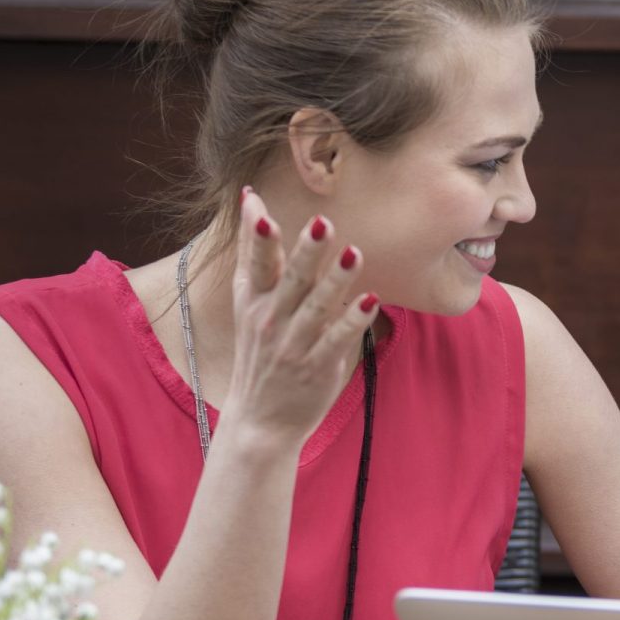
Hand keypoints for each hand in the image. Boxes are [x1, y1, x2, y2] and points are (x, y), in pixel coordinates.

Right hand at [222, 187, 378, 447]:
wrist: (260, 420)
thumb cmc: (260, 351)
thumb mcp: (248, 302)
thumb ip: (254, 253)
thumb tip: (250, 199)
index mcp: (253, 301)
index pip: (255, 263)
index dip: (255, 237)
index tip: (258, 205)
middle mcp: (270, 321)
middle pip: (291, 281)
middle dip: (306, 253)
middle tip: (322, 223)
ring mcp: (294, 345)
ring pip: (317, 308)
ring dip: (336, 282)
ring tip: (354, 254)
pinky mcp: (318, 367)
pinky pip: (338, 340)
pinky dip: (353, 320)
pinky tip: (371, 300)